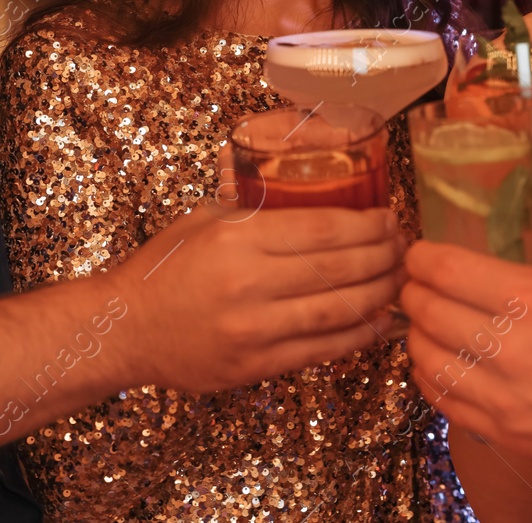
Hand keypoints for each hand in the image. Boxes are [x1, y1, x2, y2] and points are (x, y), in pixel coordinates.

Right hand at [110, 192, 407, 393]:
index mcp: (238, 238)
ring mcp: (253, 329)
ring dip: (380, 294)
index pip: (323, 229)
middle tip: (406, 247)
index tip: (390, 218)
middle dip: (384, 256)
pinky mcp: (255, 365)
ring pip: (338, 310)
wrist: (125, 329)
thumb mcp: (204, 218)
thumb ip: (252, 199)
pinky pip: (321, 350)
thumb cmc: (164, 268)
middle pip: (340, 268)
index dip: (367, 225)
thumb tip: (298, 167)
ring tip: (401, 280)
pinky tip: (381, 321)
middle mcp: (248, 283)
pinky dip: (359, 336)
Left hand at [400, 239, 531, 488]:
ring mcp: (502, 394)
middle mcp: (509, 345)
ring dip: (416, 334)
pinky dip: (428, 379)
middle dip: (412, 291)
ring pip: (427, 359)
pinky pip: (444, 402)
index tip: (420, 252)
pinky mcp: (505, 431)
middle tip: (415, 283)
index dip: (422, 256)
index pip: (450, 270)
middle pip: (428, 311)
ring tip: (423, 322)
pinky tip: (435, 365)